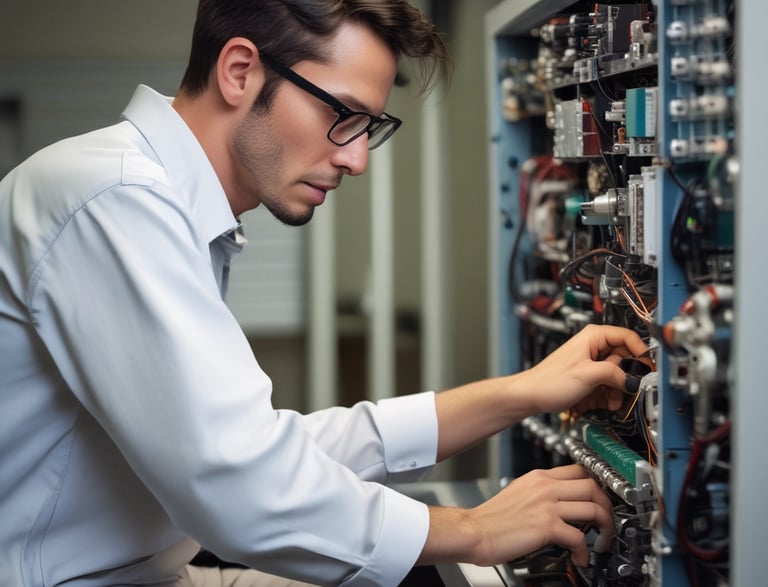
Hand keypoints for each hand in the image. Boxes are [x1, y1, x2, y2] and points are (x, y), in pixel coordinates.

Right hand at [431, 464, 612, 566]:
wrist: (474, 532)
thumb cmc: (491, 518)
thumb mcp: (518, 492)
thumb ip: (540, 492)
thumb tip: (561, 501)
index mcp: (538, 477)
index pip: (578, 469)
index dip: (598, 483)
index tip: (603, 497)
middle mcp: (544, 486)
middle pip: (592, 485)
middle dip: (607, 505)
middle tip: (607, 521)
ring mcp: (546, 505)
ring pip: (593, 508)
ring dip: (605, 528)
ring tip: (601, 541)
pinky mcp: (546, 525)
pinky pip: (579, 537)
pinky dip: (585, 551)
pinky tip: (580, 557)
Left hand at [521, 324, 647, 413]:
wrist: (530, 396)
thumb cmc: (549, 381)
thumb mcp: (588, 375)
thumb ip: (615, 374)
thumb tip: (633, 379)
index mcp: (594, 336)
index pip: (628, 337)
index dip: (640, 353)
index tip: (649, 369)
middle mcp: (594, 347)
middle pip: (625, 359)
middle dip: (626, 378)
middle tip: (626, 390)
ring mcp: (592, 363)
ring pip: (618, 375)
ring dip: (617, 390)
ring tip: (611, 401)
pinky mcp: (590, 378)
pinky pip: (608, 385)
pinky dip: (609, 395)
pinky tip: (603, 403)